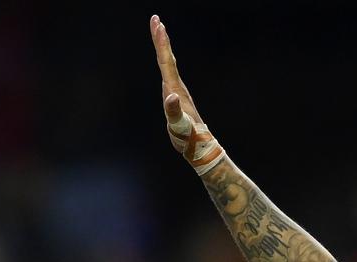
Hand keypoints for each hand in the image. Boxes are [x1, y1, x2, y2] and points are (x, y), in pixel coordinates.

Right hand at [150, 14, 224, 173]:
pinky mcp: (176, 96)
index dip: (161, 44)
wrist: (200, 146)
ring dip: (163, 46)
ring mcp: (177, 90)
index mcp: (175, 90)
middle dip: (161, 38)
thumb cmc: (188, 139)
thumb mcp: (179, 127)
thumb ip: (174, 112)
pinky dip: (164, 60)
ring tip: (159, 30)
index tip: (158, 26)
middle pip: (167, 58)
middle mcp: (177, 87)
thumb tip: (170, 96)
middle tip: (155, 19)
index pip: (166, 62)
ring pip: (168, 63)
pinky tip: (163, 58)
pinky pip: (168, 72)